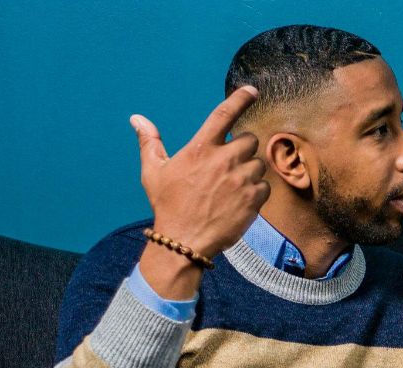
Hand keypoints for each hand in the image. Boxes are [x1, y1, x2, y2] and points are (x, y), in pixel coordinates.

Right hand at [130, 85, 268, 258]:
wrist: (184, 240)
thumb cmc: (168, 205)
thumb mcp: (154, 172)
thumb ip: (150, 142)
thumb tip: (137, 119)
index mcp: (201, 148)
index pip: (224, 114)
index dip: (240, 99)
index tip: (251, 90)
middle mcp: (224, 160)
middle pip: (249, 139)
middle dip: (242, 148)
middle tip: (229, 164)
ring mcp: (241, 179)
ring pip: (258, 164)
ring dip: (249, 171)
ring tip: (230, 188)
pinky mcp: (254, 199)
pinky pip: (265, 186)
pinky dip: (256, 192)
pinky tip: (239, 201)